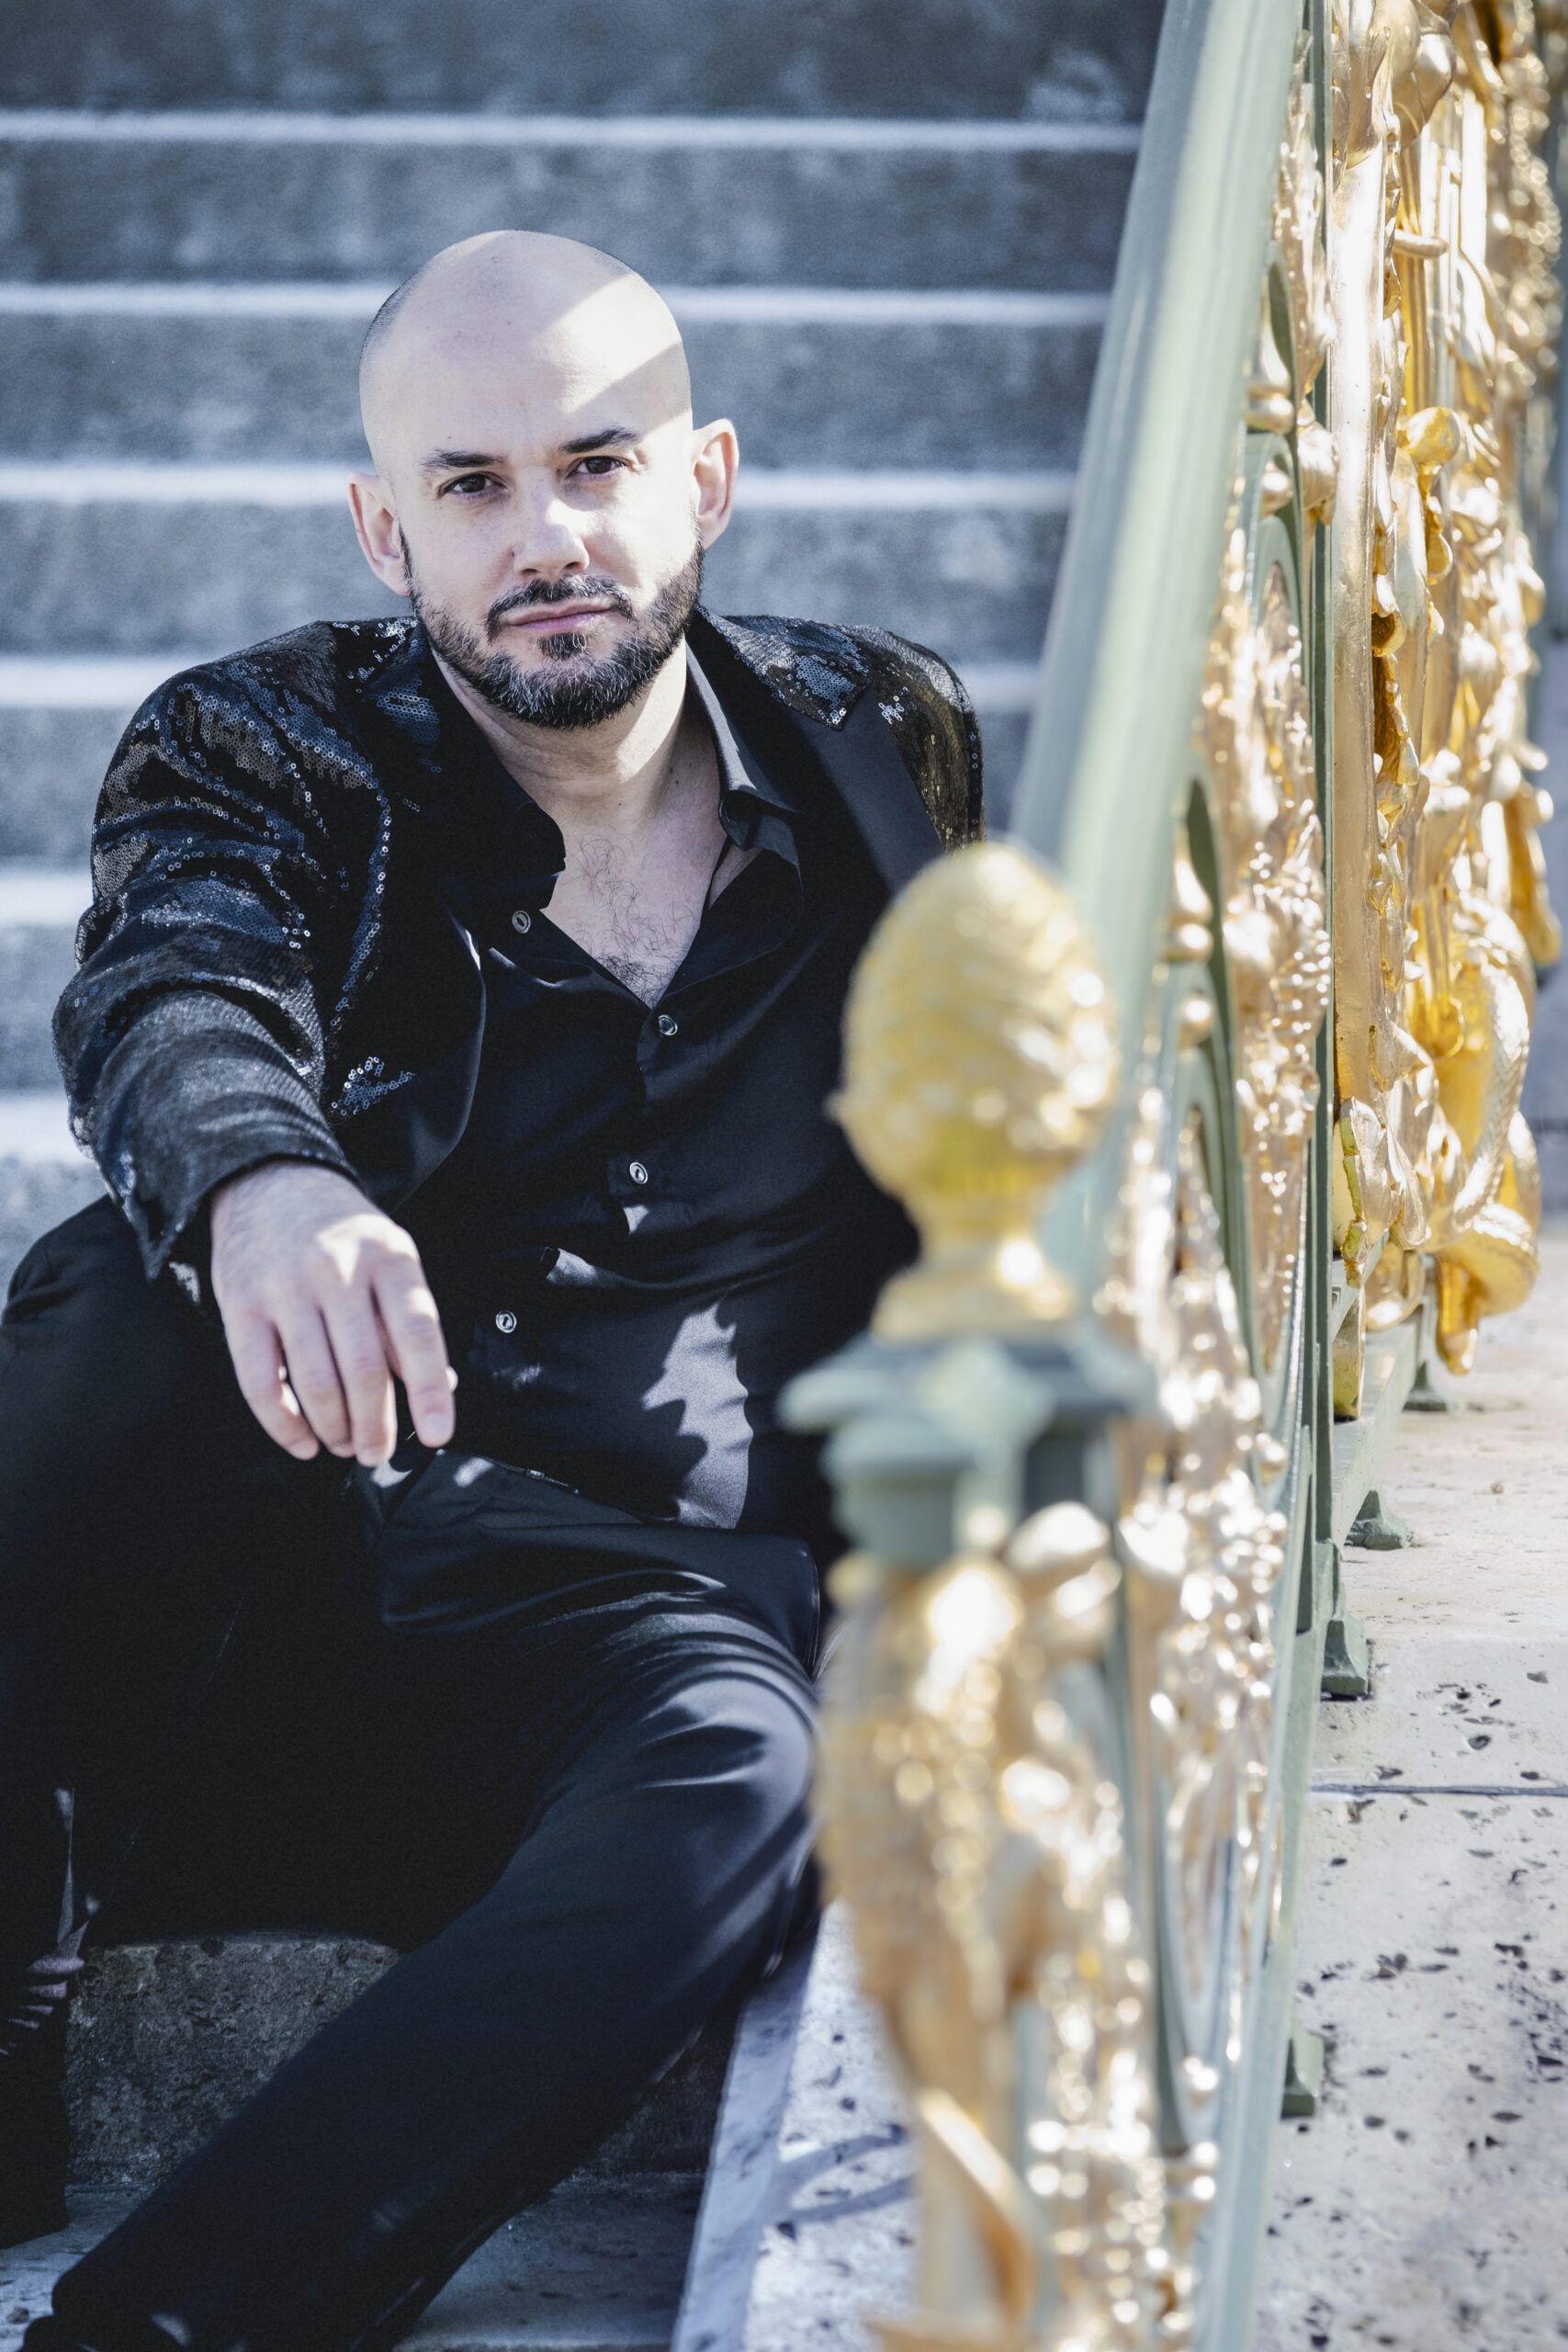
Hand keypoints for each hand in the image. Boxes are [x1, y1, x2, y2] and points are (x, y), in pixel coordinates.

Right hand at [210, 1160, 455, 1464]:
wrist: (269, 1180)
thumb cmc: (342, 1234)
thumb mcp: (391, 1257)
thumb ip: (407, 1321)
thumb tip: (437, 1389)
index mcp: (389, 1258)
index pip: (418, 1333)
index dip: (430, 1389)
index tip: (439, 1433)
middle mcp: (338, 1270)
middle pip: (364, 1369)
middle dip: (375, 1425)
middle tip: (378, 1452)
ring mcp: (286, 1288)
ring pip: (314, 1382)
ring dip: (333, 1429)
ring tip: (344, 1445)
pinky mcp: (241, 1306)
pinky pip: (260, 1381)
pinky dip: (282, 1424)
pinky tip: (301, 1441)